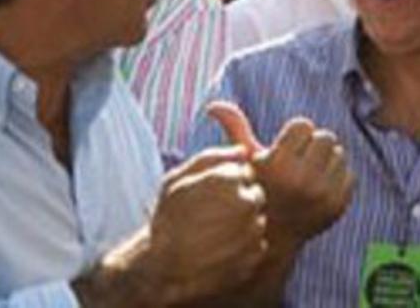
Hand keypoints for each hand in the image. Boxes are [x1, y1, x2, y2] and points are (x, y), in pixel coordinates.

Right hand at [147, 146, 268, 302]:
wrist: (162, 268)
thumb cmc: (167, 220)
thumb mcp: (176, 180)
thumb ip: (211, 158)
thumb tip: (242, 151)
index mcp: (228, 179)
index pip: (244, 171)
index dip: (225, 183)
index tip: (208, 197)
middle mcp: (246, 202)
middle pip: (255, 193)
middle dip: (238, 201)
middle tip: (211, 216)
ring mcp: (252, 230)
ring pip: (257, 219)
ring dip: (243, 224)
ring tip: (213, 235)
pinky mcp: (255, 255)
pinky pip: (257, 244)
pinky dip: (243, 246)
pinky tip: (220, 250)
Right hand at [208, 101, 354, 244]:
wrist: (273, 234)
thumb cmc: (257, 187)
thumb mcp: (245, 160)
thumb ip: (234, 129)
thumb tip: (213, 106)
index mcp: (279, 164)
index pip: (304, 126)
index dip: (294, 135)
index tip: (284, 150)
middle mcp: (302, 180)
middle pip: (326, 137)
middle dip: (313, 145)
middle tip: (299, 160)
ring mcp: (323, 195)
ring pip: (339, 154)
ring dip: (326, 160)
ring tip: (307, 174)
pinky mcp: (338, 206)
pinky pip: (349, 175)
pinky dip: (337, 178)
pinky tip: (318, 188)